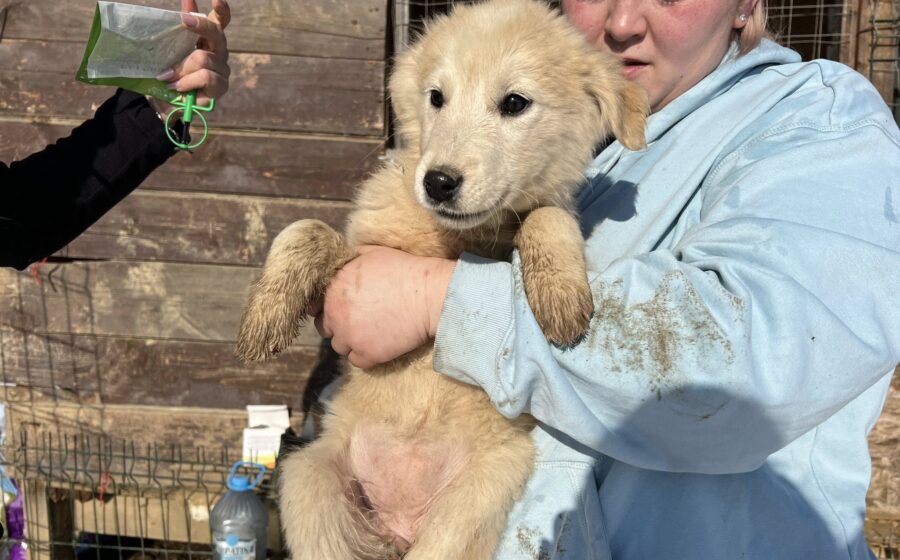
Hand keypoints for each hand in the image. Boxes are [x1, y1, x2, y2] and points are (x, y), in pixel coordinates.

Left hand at [156, 0, 230, 103]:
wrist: (167, 101)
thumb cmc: (172, 72)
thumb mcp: (169, 49)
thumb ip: (178, 28)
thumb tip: (186, 0)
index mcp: (208, 39)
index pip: (220, 20)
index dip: (222, 10)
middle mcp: (219, 51)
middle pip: (216, 33)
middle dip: (200, 25)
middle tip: (184, 20)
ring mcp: (222, 69)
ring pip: (203, 58)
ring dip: (180, 68)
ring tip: (165, 77)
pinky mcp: (221, 86)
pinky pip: (205, 77)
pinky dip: (187, 81)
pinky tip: (176, 87)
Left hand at [314, 246, 455, 368]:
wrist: (429, 294)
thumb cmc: (403, 270)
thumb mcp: (371, 253)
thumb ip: (349, 259)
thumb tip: (342, 261)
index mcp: (332, 289)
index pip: (316, 307)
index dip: (330, 308)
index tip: (345, 309)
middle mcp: (335, 314)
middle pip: (326, 329)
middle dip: (340, 326)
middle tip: (360, 322)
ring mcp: (350, 336)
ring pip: (341, 347)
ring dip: (353, 342)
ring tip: (373, 333)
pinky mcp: (367, 354)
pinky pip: (358, 361)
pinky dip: (367, 356)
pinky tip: (381, 344)